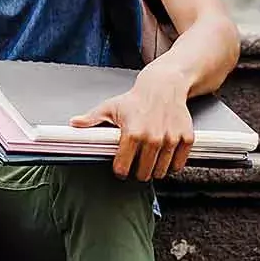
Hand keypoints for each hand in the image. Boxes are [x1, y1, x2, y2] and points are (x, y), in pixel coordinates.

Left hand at [70, 69, 194, 181]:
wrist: (164, 87)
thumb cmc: (136, 99)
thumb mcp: (110, 107)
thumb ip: (91, 119)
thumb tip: (74, 124)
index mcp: (132, 133)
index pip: (123, 167)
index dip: (120, 171)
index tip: (121, 169)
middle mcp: (152, 138)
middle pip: (143, 173)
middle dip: (138, 173)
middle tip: (136, 166)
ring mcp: (171, 139)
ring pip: (161, 171)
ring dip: (154, 171)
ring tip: (149, 162)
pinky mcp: (186, 138)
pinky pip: (178, 164)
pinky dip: (172, 165)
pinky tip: (164, 159)